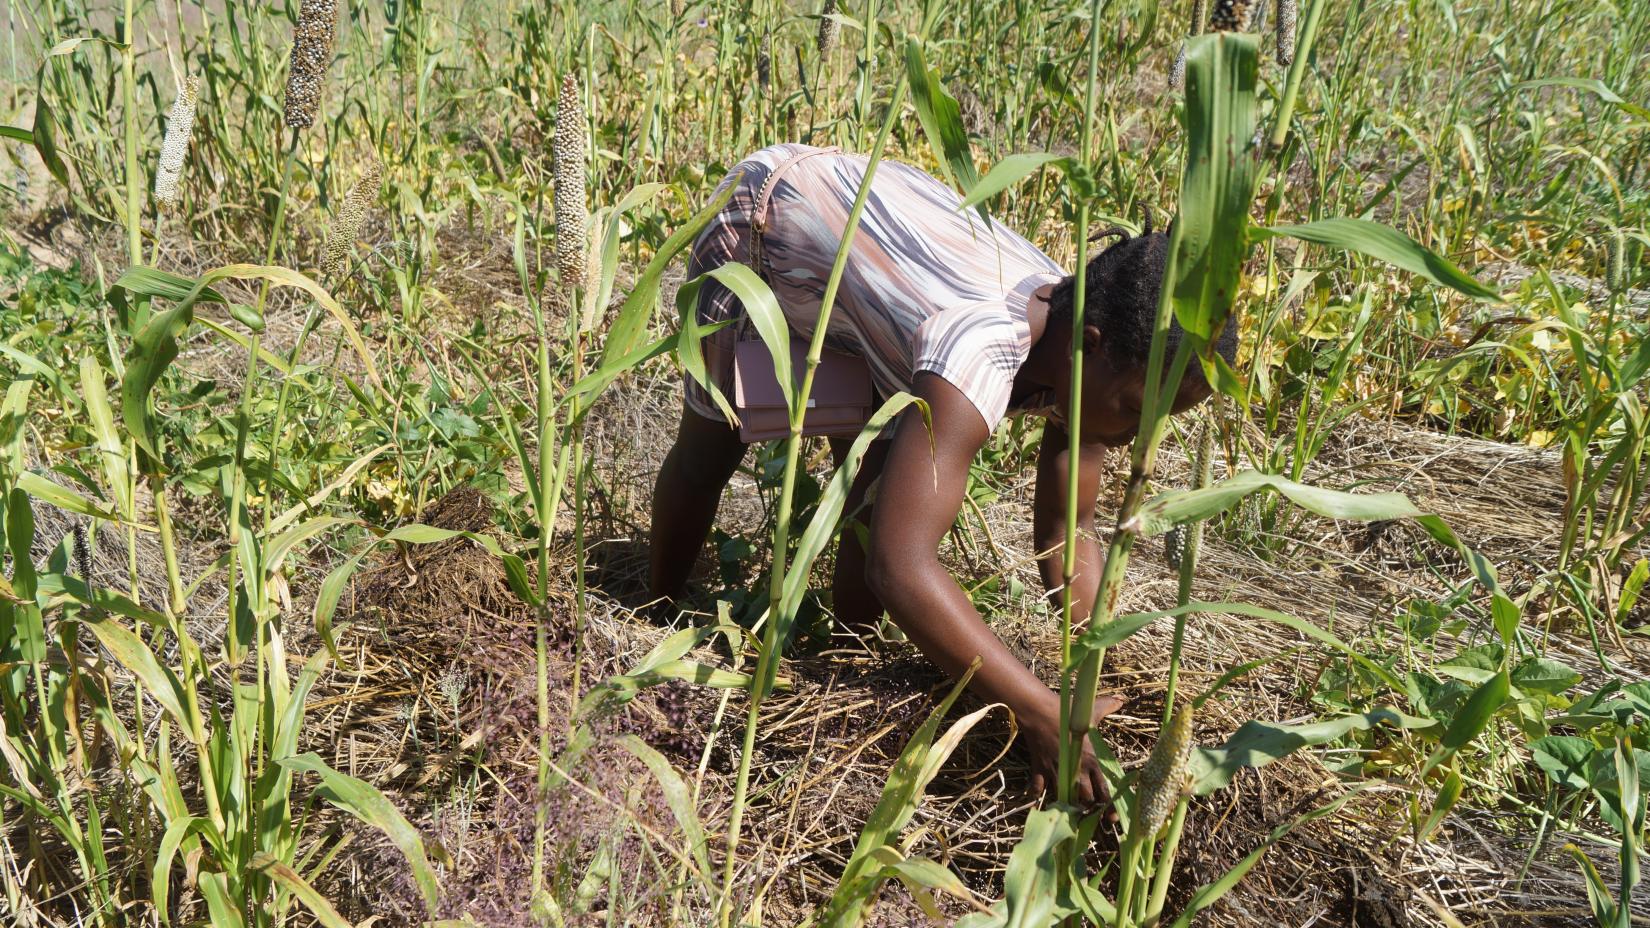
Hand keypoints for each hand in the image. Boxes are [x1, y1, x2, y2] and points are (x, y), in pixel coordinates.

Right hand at [1021, 695, 1125, 811]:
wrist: (1039, 711)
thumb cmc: (1067, 711)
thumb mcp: (1091, 710)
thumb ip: (1109, 706)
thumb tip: (1122, 699)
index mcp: (1091, 760)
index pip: (1104, 791)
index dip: (1109, 807)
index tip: (1112, 819)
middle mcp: (1076, 770)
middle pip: (1085, 800)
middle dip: (1088, 807)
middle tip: (1089, 810)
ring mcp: (1056, 772)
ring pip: (1063, 798)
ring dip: (1066, 803)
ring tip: (1068, 807)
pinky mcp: (1039, 769)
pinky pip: (1037, 788)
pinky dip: (1036, 794)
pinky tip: (1036, 798)